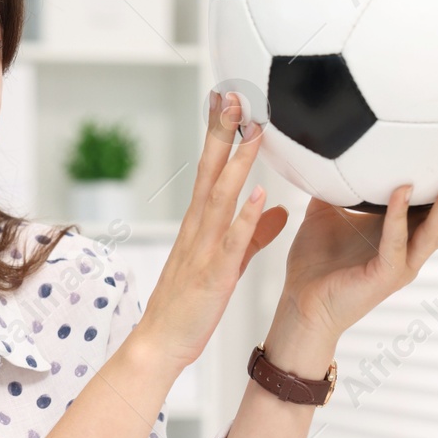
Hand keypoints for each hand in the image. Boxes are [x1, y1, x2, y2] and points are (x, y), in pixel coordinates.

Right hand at [136, 91, 289, 371]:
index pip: (211, 169)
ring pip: (221, 197)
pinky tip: (258, 194)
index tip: (228, 100)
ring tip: (253, 130)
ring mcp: (204, 250)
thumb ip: (253, 234)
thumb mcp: (229, 263)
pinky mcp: (214, 275)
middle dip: (222, 133)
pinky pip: (232, 242)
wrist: (161, 343)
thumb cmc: (190, 305)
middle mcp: (199, 229)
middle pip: (210, 171)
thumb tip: (276, 207)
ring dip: (236, 162)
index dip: (220, 134)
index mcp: (201, 225)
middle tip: (232, 94)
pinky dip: (244, 218)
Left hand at [274, 166, 437, 338]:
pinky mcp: (383, 275)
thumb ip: (338, 183)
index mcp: (407, 231)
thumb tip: (331, 146)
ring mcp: (403, 263)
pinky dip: (399, 216)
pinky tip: (402, 191)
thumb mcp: (328, 212)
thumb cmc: (316, 263)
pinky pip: (396, 241)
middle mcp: (413, 248)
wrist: (300, 302)